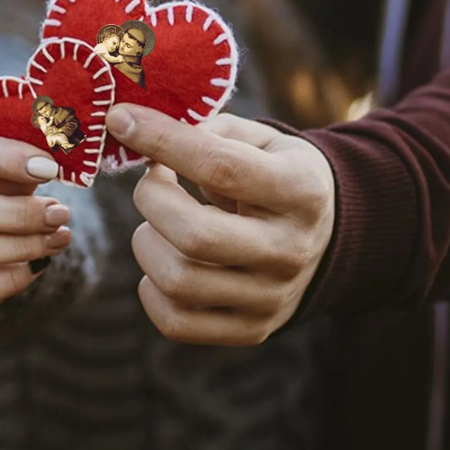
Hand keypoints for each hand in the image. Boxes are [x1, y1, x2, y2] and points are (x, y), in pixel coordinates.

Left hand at [106, 104, 335, 345]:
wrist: (327, 240)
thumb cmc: (277, 176)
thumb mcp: (262, 141)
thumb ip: (207, 132)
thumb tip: (137, 130)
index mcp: (299, 190)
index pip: (220, 167)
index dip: (162, 141)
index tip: (121, 119)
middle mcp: (290, 249)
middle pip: (195, 235)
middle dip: (151, 200)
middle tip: (151, 183)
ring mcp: (272, 297)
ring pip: (178, 281)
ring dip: (147, 244)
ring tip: (156, 225)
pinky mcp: (252, 330)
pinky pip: (176, 323)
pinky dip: (150, 291)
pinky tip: (161, 262)